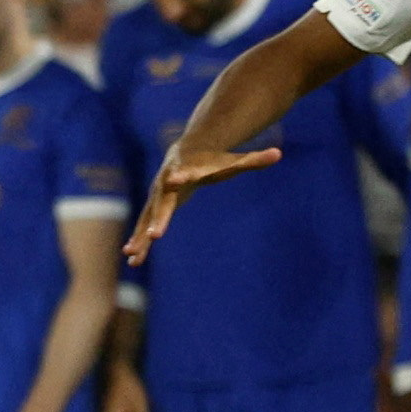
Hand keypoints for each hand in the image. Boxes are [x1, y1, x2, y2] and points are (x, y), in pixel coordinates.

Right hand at [124, 142, 282, 263]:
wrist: (183, 153)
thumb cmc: (211, 161)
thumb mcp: (233, 161)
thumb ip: (254, 159)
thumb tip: (279, 154)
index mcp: (185, 170)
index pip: (183, 173)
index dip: (179, 176)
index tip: (175, 180)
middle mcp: (166, 184)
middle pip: (161, 203)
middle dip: (158, 218)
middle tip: (155, 235)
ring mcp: (157, 197)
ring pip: (147, 218)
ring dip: (140, 236)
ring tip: (131, 255)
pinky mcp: (153, 208)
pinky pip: (143, 225)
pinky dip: (138, 240)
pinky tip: (131, 258)